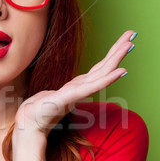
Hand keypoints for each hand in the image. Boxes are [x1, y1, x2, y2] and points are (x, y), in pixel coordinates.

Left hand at [14, 30, 135, 135]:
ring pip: (101, 72)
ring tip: (130, 45)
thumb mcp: (47, 97)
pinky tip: (120, 71)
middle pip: (103, 66)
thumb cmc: (36, 114)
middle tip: (132, 34)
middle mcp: (79, 89)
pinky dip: (107, 79)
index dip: (111, 56)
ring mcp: (76, 93)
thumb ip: (55, 95)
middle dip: (117, 50)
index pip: (97, 69)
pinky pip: (92, 86)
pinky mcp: (70, 97)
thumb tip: (51, 92)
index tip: (124, 42)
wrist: (27, 126)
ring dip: (116, 58)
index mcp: (75, 88)